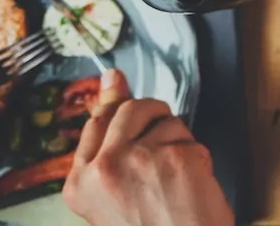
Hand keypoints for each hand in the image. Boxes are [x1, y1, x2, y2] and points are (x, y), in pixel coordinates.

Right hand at [64, 70, 230, 225]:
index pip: (95, 124)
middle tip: (166, 140)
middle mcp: (104, 167)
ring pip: (167, 122)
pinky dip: (199, 158)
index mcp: (80, 183)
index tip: (116, 80)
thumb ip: (107, 148)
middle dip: (153, 115)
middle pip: (131, 110)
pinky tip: (194, 186)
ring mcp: (139, 159)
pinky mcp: (176, 157)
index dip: (111, 101)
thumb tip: (112, 79)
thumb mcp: (110, 200)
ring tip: (177, 181)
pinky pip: (192, 140)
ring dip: (180, 142)